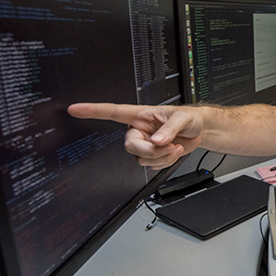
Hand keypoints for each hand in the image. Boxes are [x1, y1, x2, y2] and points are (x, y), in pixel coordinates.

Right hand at [67, 103, 202, 168]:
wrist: (199, 131)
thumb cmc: (189, 118)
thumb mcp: (182, 119)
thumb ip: (169, 129)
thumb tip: (157, 141)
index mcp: (141, 115)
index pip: (113, 112)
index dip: (93, 111)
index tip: (75, 109)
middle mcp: (138, 130)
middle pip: (130, 146)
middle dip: (150, 151)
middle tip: (168, 146)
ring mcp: (144, 144)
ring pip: (141, 159)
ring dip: (161, 157)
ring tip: (174, 146)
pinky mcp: (151, 156)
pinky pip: (151, 166)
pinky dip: (164, 163)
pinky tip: (172, 153)